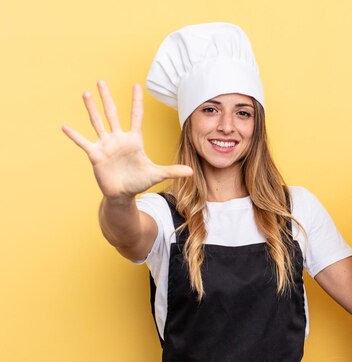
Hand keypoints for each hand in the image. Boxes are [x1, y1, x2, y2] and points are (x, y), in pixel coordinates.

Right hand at [62, 81, 191, 199]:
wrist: (123, 194)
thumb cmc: (139, 182)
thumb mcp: (156, 174)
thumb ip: (172, 171)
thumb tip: (191, 172)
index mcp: (134, 140)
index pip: (136, 116)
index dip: (136, 101)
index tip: (136, 85)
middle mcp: (118, 138)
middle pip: (112, 113)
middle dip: (107, 97)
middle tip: (101, 81)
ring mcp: (106, 145)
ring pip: (97, 122)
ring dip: (91, 108)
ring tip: (86, 93)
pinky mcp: (96, 155)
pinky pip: (83, 142)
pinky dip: (74, 136)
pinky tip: (64, 126)